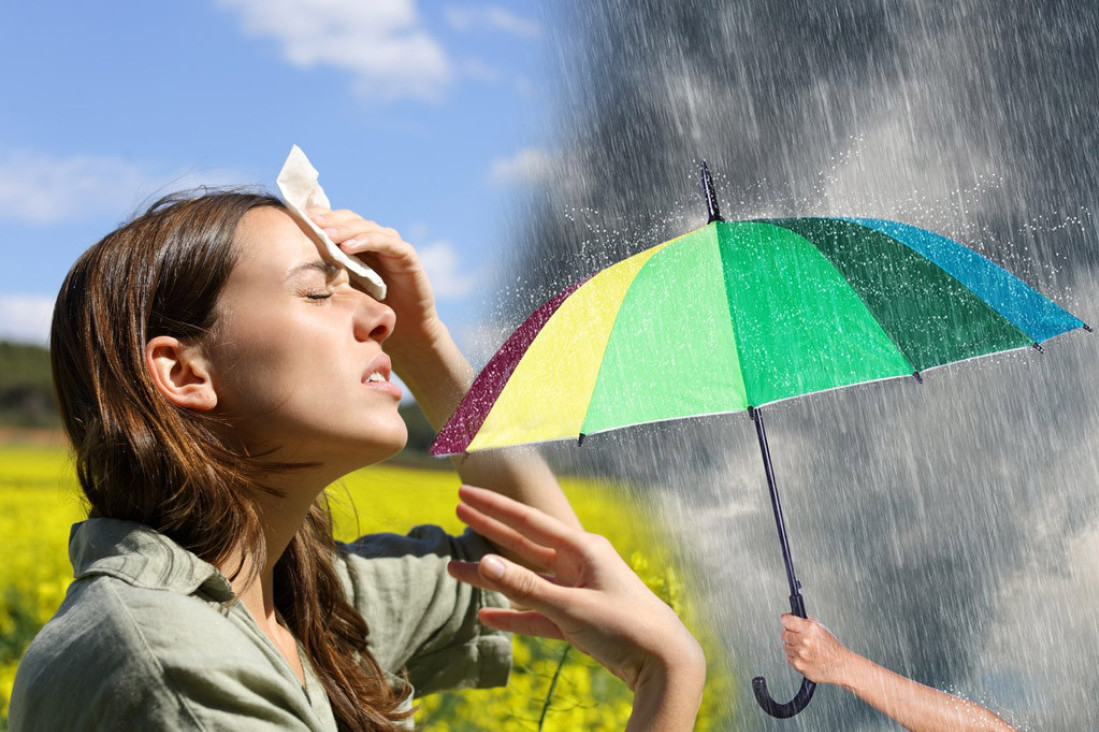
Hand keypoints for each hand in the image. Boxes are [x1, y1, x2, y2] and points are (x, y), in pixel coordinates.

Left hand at [307, 208, 444, 354]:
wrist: (406, 331)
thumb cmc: (371, 312)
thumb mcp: (342, 290)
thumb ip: (325, 274)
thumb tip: (287, 267)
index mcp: (357, 245)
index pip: (336, 222)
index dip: (318, 218)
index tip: (296, 219)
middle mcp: (374, 240)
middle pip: (349, 219)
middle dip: (328, 220)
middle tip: (308, 221)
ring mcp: (391, 245)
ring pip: (365, 227)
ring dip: (344, 229)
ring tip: (325, 234)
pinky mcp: (406, 255)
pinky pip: (385, 241)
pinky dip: (366, 241)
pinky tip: (348, 246)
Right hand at [447, 485, 704, 693]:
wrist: (663, 662)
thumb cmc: (624, 625)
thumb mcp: (571, 606)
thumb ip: (527, 587)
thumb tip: (484, 562)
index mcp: (583, 549)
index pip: (529, 521)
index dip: (494, 507)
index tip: (465, 492)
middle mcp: (579, 564)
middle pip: (524, 544)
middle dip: (490, 529)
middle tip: (458, 509)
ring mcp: (577, 592)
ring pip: (526, 581)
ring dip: (493, 577)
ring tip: (456, 569)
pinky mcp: (576, 620)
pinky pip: (536, 614)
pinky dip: (513, 615)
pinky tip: (487, 615)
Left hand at [781, 614, 854, 686]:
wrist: (840, 666)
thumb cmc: (832, 647)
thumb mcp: (821, 627)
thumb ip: (805, 620)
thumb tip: (789, 616)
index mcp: (810, 629)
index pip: (786, 620)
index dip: (786, 620)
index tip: (787, 621)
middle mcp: (804, 641)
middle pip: (784, 634)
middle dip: (790, 635)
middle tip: (799, 638)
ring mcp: (800, 654)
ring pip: (786, 646)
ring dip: (793, 647)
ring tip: (805, 649)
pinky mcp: (798, 665)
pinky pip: (789, 658)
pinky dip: (795, 657)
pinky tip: (805, 657)